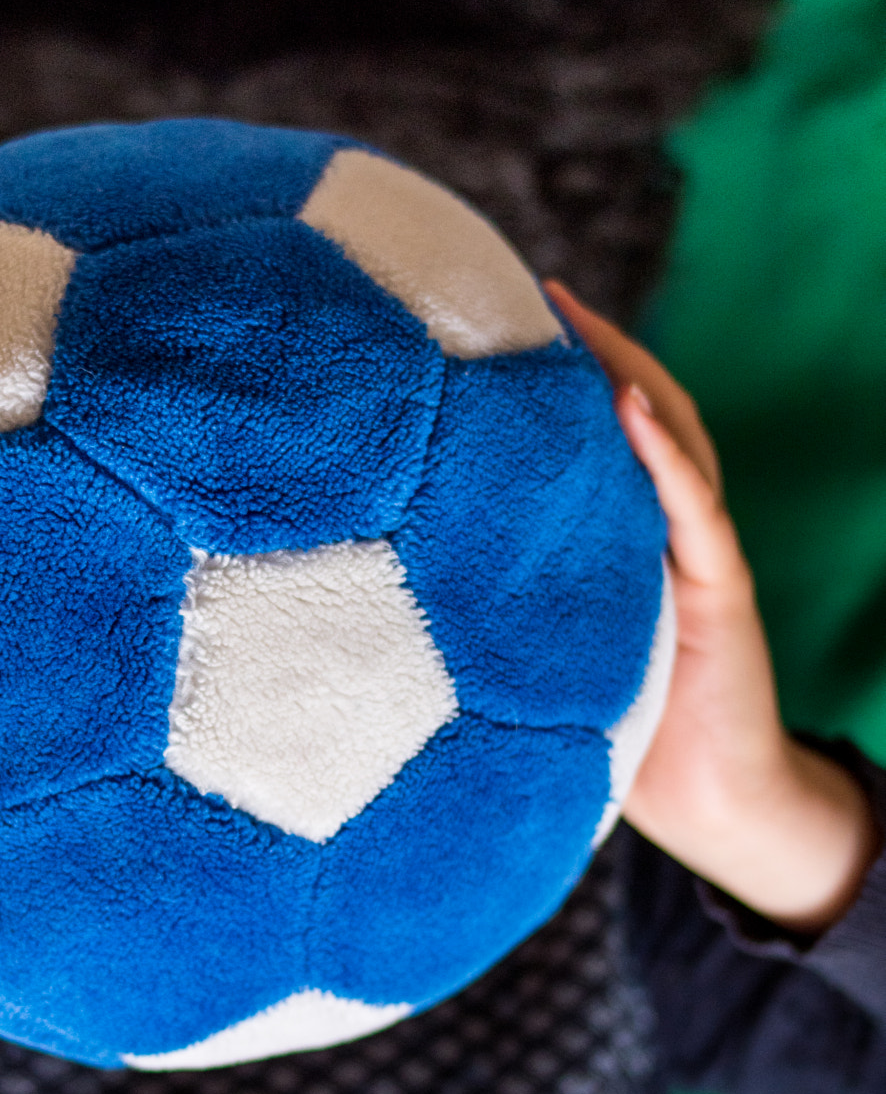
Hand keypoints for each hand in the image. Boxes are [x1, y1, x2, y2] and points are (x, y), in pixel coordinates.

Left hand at [545, 281, 877, 934]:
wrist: (703, 803)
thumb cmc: (612, 734)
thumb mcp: (536, 657)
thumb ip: (488, 615)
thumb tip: (370, 595)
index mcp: (620, 537)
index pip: (592, 434)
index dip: (553, 374)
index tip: (486, 318)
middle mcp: (663, 528)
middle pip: (636, 411)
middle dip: (591, 346)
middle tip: (532, 291)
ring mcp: (699, 554)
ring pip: (673, 439)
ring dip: (628, 373)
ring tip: (578, 320)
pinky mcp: (723, 592)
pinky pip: (697, 512)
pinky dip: (667, 455)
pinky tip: (627, 407)